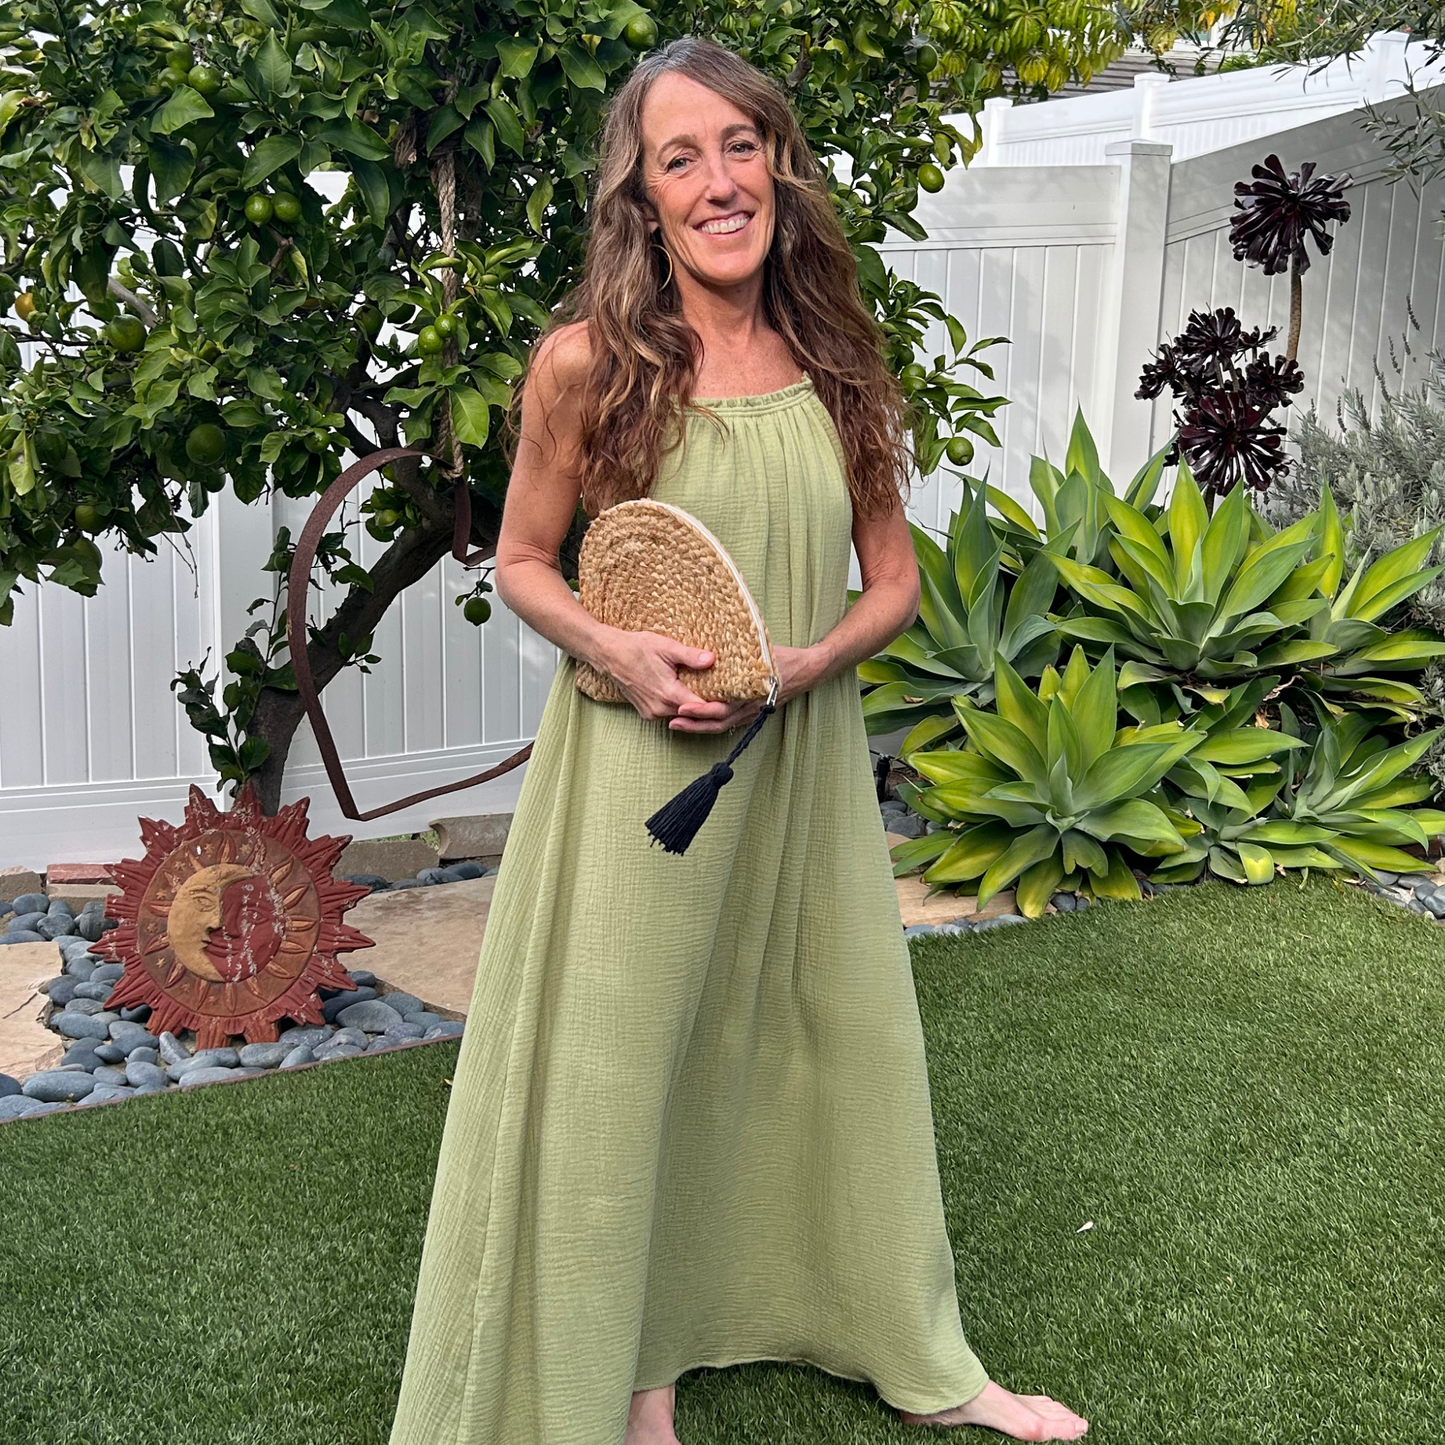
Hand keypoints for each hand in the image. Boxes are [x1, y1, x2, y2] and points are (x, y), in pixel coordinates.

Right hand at [600, 629, 719, 722]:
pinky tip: (691, 695)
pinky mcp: (646, 712)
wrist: (608, 654)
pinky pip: (670, 714)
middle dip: (712, 709)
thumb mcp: (666, 646)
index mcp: (669, 694)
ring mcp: (652, 713)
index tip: (734, 698)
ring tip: (715, 697)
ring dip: (697, 709)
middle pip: (695, 716)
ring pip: (683, 717)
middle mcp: (660, 708)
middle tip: (731, 700)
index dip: (721, 705)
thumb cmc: (636, 647)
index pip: (703, 709)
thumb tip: (712, 659)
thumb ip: (690, 656)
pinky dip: (682, 708)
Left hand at [668, 644, 823, 733]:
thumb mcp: (762, 652)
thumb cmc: (783, 659)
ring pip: (722, 725)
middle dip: (694, 724)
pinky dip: (711, 723)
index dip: (701, 711)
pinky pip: (729, 723)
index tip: (682, 708)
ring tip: (678, 724)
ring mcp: (751, 713)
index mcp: (750, 694)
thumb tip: (715, 649)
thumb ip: (741, 653)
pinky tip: (697, 721)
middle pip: (718, 722)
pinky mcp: (751, 713)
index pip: (722, 709)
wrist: (807, 670)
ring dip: (699, 726)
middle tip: (672, 722)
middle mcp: (750, 708)